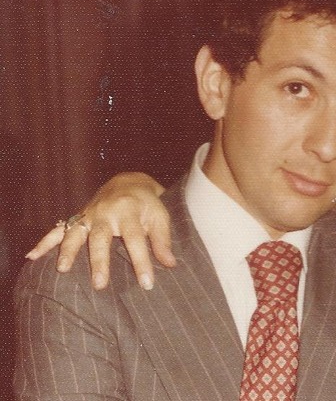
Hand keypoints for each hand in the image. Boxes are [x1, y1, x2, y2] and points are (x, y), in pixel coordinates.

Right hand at [26, 172, 173, 289]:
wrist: (129, 182)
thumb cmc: (148, 203)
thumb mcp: (161, 216)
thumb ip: (163, 240)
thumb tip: (170, 264)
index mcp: (129, 211)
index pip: (136, 239)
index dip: (142, 261)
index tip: (147, 284)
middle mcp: (105, 212)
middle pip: (101, 238)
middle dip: (99, 261)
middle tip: (99, 284)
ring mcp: (88, 215)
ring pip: (75, 234)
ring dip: (68, 252)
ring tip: (63, 270)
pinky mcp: (78, 219)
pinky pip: (58, 230)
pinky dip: (45, 243)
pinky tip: (32, 257)